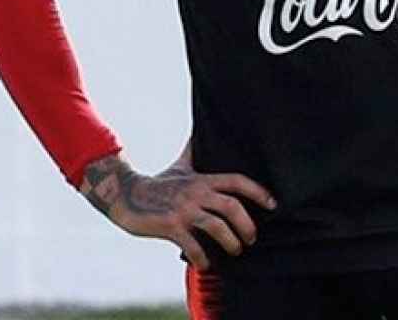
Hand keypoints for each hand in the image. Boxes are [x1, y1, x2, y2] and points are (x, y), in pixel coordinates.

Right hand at [78, 153, 275, 268]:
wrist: (125, 195)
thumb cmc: (158, 183)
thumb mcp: (180, 166)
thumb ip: (194, 153)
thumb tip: (201, 132)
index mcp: (202, 179)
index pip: (236, 181)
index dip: (257, 191)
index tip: (273, 204)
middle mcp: (196, 192)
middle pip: (232, 206)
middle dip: (247, 225)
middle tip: (251, 238)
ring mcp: (183, 209)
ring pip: (216, 227)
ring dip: (231, 242)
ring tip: (235, 251)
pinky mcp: (170, 226)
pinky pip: (192, 245)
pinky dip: (203, 258)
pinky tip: (206, 264)